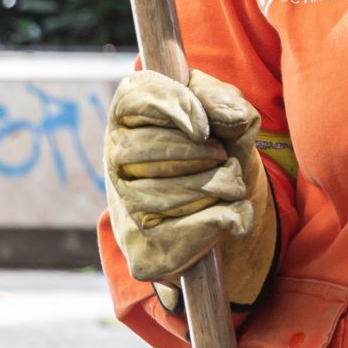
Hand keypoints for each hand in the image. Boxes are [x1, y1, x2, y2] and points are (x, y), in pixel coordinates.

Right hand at [105, 67, 274, 306]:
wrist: (224, 201)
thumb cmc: (218, 144)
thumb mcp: (226, 113)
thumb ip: (226, 101)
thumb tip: (232, 115)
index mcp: (128, 113)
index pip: (136, 99)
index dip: (174, 110)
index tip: (204, 128)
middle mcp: (115, 158)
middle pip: (152, 151)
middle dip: (205, 155)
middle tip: (223, 157)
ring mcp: (124, 205)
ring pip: (169, 194)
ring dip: (219, 186)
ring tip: (230, 183)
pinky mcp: (142, 248)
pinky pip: (187, 231)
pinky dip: (224, 218)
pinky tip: (231, 213)